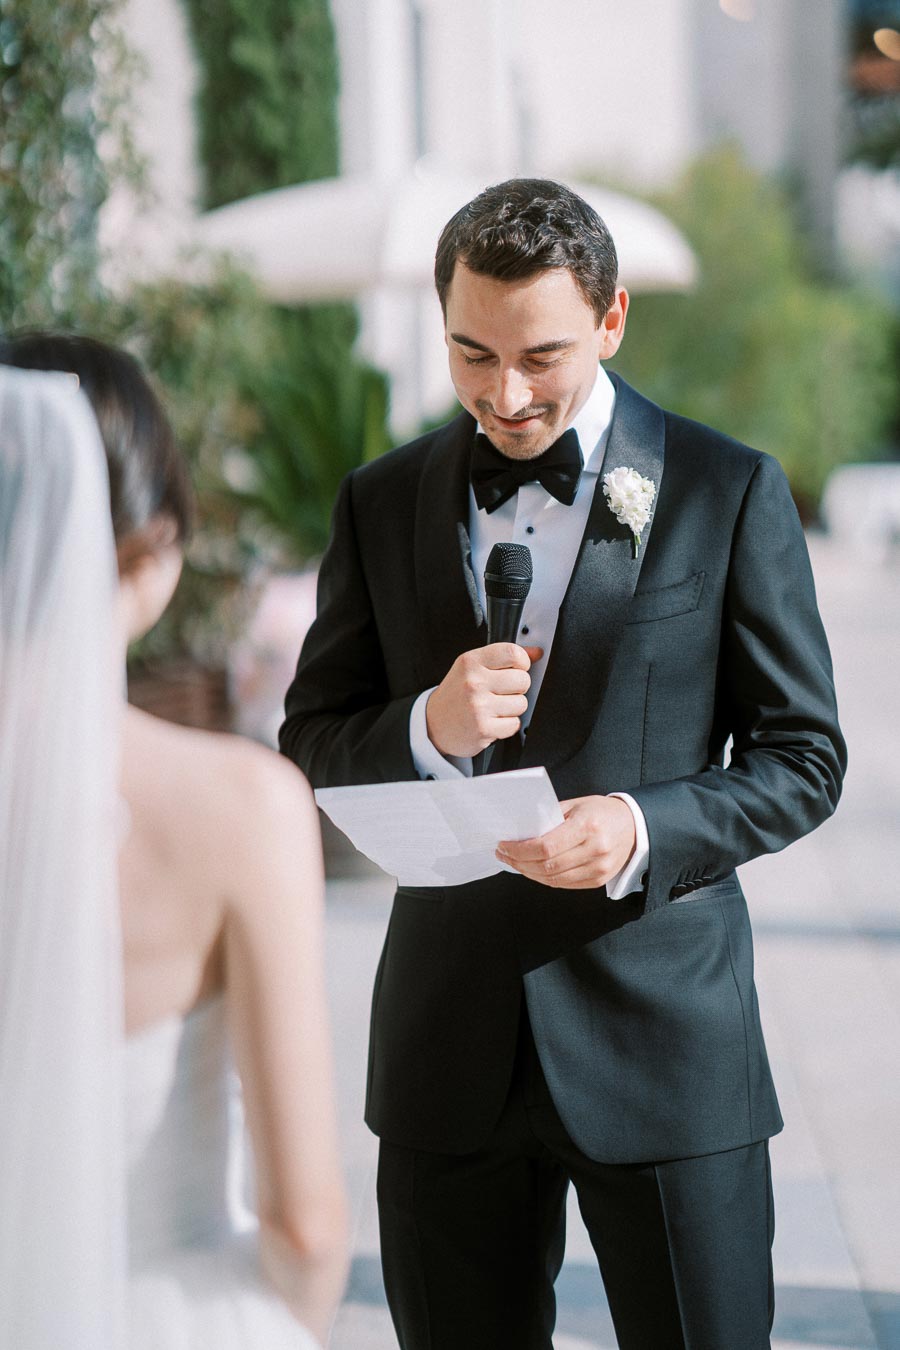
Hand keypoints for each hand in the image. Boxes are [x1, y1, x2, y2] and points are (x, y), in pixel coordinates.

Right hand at [426, 643, 542, 757]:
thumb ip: (504, 658)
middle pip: (523, 680)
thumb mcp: (473, 668)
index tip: (515, 669)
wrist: (433, 724)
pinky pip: (514, 724)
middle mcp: (473, 682)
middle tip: (500, 692)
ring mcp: (478, 706)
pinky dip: (506, 725)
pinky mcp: (483, 728)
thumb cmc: (457, 694)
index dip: (522, 662)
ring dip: (512, 708)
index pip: (513, 653)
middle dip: (517, 688)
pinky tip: (492, 721)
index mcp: (470, 662)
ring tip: (494, 707)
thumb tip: (537, 652)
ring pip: (522, 704)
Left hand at [496, 794, 635, 889]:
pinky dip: (545, 879)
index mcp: (588, 826)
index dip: (520, 850)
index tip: (504, 846)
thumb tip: (521, 833)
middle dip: (519, 862)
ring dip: (529, 873)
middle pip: (547, 865)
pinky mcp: (599, 880)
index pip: (546, 846)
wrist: (634, 825)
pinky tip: (533, 870)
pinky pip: (564, 885)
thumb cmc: (602, 812)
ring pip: (554, 879)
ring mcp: (599, 868)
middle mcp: (595, 849)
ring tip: (514, 863)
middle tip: (503, 855)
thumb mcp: (575, 805)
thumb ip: (550, 819)